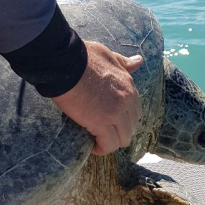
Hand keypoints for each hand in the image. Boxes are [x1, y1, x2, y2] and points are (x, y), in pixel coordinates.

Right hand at [51, 41, 141, 155]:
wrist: (65, 63)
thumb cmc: (81, 57)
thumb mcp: (108, 55)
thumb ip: (123, 62)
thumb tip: (138, 61)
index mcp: (129, 85)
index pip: (135, 110)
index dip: (124, 118)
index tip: (110, 120)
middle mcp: (127, 101)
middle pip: (131, 127)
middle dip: (119, 131)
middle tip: (104, 132)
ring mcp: (116, 113)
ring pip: (122, 139)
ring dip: (111, 142)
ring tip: (98, 141)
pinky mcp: (101, 124)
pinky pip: (108, 145)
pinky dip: (102, 149)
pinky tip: (93, 148)